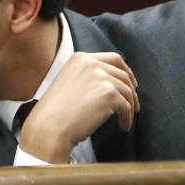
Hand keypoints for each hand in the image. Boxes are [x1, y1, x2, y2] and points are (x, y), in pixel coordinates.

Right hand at [20, 52, 138, 163]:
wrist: (50, 126)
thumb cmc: (56, 110)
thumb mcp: (68, 81)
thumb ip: (87, 75)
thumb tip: (112, 82)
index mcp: (80, 58)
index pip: (113, 58)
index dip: (126, 71)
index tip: (131, 83)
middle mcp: (91, 63)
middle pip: (123, 74)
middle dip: (131, 90)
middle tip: (134, 105)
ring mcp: (101, 77)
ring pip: (127, 91)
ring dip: (130, 106)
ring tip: (126, 119)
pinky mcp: (109, 94)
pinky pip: (126, 107)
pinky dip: (127, 118)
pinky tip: (123, 126)